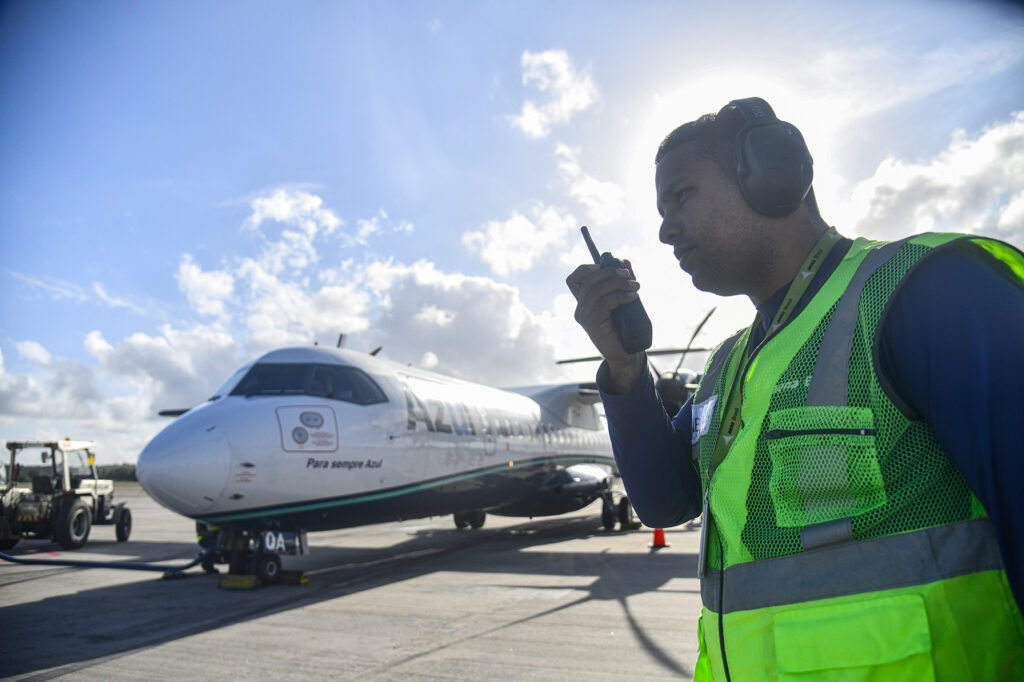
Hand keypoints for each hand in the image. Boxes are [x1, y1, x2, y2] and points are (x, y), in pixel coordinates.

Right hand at [565, 260, 646, 391]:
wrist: (626, 353)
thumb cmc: (624, 327)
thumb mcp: (623, 300)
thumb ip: (622, 281)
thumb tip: (625, 261)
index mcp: (584, 302)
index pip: (574, 279)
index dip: (585, 268)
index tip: (603, 265)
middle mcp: (580, 309)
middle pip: (589, 280)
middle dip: (610, 273)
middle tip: (628, 275)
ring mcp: (584, 316)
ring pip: (598, 290)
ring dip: (619, 285)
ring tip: (636, 287)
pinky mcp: (592, 324)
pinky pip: (605, 303)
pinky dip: (620, 296)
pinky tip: (633, 297)